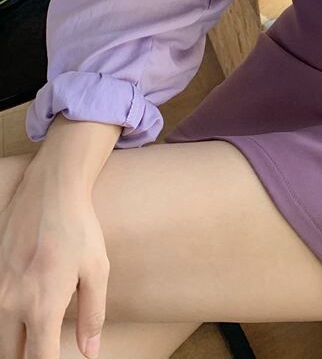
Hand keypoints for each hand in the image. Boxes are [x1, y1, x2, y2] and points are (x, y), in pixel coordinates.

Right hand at [0, 167, 108, 358]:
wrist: (49, 193)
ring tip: (38, 338)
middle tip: (48, 349)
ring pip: (0, 338)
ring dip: (17, 345)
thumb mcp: (96, 270)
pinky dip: (8, 322)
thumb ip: (92, 315)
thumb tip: (90, 351)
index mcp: (41, 308)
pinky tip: (25, 315)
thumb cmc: (78, 230)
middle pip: (11, 356)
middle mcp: (10, 305)